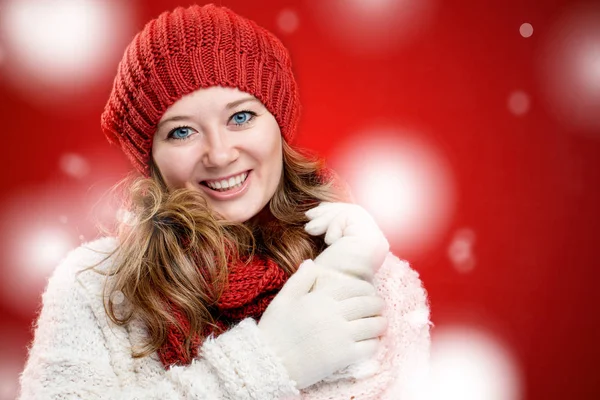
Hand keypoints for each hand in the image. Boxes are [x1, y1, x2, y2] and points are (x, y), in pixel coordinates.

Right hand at [258, 260, 385, 389]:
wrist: (269, 362)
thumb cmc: (275, 329)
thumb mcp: (283, 299)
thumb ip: (300, 279)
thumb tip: (311, 262)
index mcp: (321, 298)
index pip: (355, 287)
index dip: (366, 288)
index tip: (369, 292)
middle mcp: (334, 314)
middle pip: (368, 304)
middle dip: (378, 304)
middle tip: (379, 307)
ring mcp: (340, 335)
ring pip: (373, 325)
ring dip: (380, 323)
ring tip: (380, 323)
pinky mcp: (344, 356)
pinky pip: (370, 347)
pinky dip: (375, 343)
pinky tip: (372, 341)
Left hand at [305, 202, 389, 279]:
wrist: (322, 296)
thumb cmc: (320, 280)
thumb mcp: (324, 249)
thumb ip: (330, 231)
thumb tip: (319, 208)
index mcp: (368, 248)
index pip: (354, 219)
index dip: (333, 212)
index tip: (312, 215)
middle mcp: (377, 245)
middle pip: (354, 213)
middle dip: (328, 212)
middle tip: (308, 217)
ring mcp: (376, 242)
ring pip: (352, 212)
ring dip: (326, 217)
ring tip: (311, 229)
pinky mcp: (371, 240)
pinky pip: (350, 216)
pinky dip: (333, 222)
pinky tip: (326, 239)